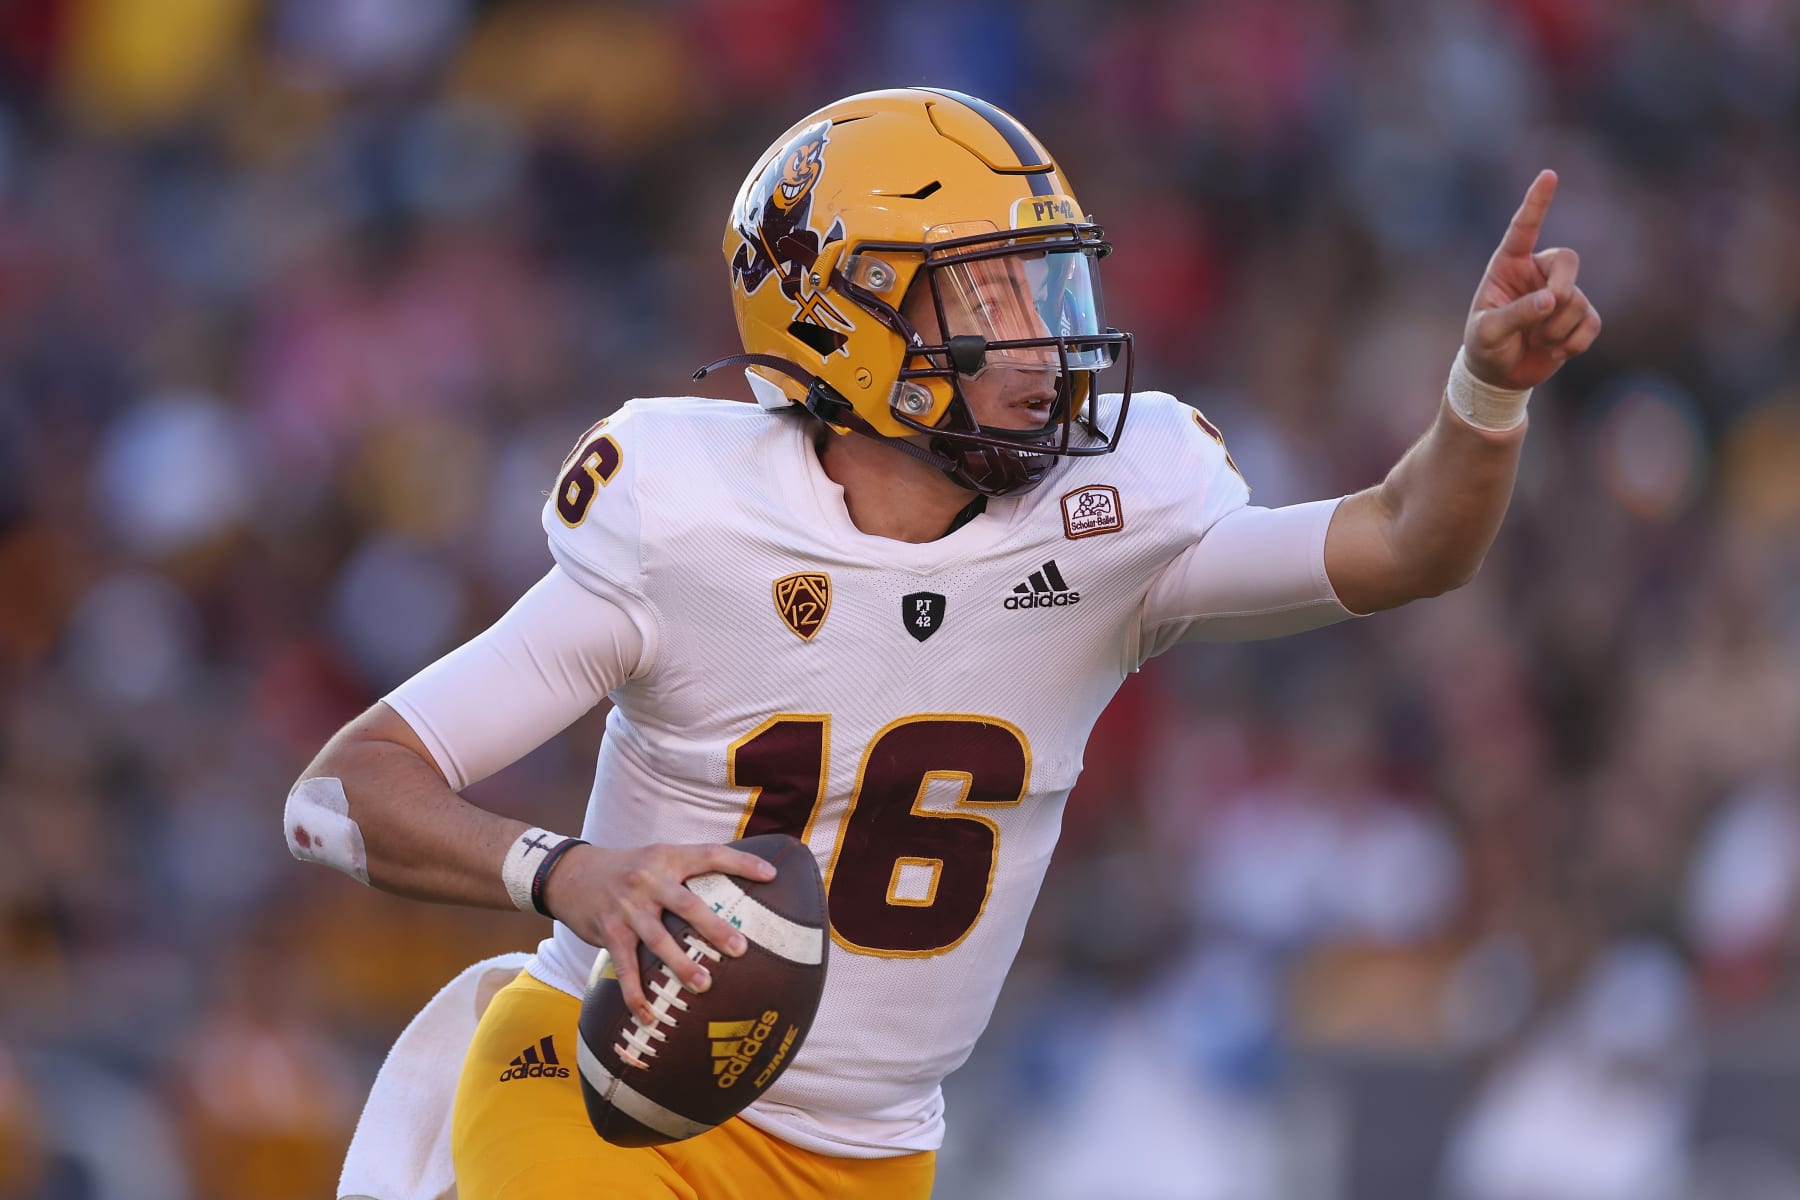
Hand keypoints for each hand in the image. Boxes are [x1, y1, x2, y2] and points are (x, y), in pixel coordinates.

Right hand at [540, 841, 776, 1024]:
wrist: (571, 874)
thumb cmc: (626, 870)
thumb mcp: (656, 857)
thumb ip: (687, 871)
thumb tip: (734, 889)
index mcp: (667, 857)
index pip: (709, 855)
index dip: (741, 863)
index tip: (771, 875)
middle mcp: (648, 880)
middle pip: (687, 904)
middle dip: (714, 927)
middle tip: (740, 949)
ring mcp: (627, 907)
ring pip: (658, 939)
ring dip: (681, 964)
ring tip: (704, 985)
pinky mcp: (609, 932)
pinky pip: (625, 968)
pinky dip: (636, 994)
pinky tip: (650, 1015)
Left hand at [1464, 170, 1601, 390]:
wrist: (1498, 375)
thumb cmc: (1484, 346)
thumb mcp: (1488, 332)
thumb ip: (1515, 314)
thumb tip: (1552, 300)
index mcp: (1508, 266)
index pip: (1523, 229)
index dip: (1536, 203)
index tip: (1549, 175)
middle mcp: (1537, 273)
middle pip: (1568, 260)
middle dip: (1561, 289)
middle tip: (1546, 311)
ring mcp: (1560, 293)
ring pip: (1577, 300)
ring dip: (1557, 328)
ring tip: (1536, 341)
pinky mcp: (1578, 317)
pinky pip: (1592, 323)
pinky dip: (1575, 342)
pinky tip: (1555, 351)